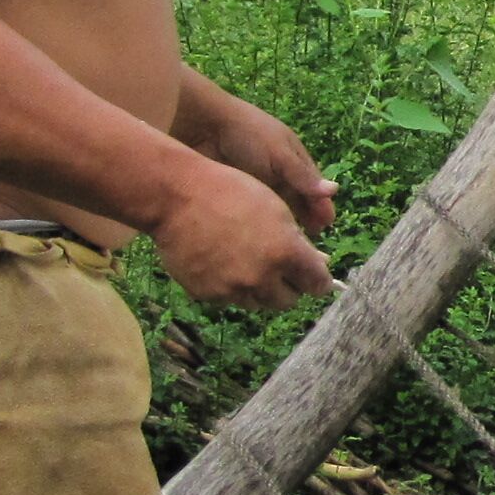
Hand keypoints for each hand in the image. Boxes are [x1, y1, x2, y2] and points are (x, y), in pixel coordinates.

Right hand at [150, 159, 332, 311]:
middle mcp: (262, 277)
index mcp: (285, 252)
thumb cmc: (230, 192)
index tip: (314, 277)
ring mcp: (234, 290)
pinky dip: (232, 288)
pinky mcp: (209, 296)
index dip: (318, 279)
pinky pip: (231, 300)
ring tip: (247, 262)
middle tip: (279, 267)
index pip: (317, 284)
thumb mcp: (276, 209)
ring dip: (260, 289)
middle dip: (289, 285)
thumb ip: (298, 243)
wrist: (176, 197)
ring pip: (260, 303)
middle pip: (289, 300)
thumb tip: (318, 265)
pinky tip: (223, 264)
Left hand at [223, 106, 337, 236]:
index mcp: (292, 156)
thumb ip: (303, 176)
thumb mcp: (279, 154)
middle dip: (307, 214)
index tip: (327, 224)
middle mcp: (277, 169)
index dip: (320, 203)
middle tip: (313, 237)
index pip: (312, 183)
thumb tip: (335, 190)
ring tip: (292, 238)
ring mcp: (256, 180)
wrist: (201, 125)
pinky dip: (265, 217)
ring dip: (287, 219)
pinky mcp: (238, 188)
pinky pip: (257, 206)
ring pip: (278, 204)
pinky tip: (267, 231)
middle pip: (297, 196)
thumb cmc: (247, 134)